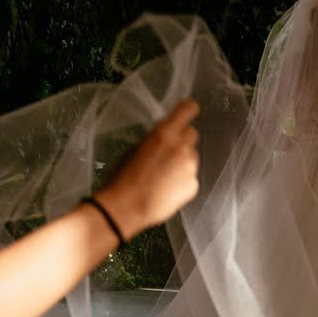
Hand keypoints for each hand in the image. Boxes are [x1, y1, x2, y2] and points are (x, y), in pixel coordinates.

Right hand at [95, 99, 199, 239]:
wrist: (126, 207)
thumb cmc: (124, 177)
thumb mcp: (136, 148)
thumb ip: (157, 138)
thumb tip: (167, 135)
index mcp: (165, 133)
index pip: (188, 109)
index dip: (188, 110)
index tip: (187, 113)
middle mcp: (182, 147)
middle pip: (192, 134)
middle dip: (183, 140)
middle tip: (168, 153)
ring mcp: (190, 167)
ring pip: (192, 157)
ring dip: (183, 162)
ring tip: (164, 177)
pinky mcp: (193, 185)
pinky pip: (191, 178)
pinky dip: (183, 182)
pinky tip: (167, 190)